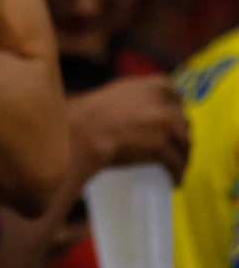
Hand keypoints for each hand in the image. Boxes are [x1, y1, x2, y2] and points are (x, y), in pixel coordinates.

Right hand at [70, 75, 191, 181]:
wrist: (82, 131)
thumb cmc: (87, 113)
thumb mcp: (113, 94)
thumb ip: (131, 97)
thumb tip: (136, 112)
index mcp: (148, 86)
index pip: (173, 91)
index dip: (175, 105)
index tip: (171, 116)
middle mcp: (161, 102)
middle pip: (183, 120)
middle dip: (180, 133)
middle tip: (173, 146)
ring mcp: (164, 124)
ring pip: (184, 143)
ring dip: (182, 155)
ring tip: (176, 166)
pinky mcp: (162, 146)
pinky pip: (176, 163)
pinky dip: (177, 173)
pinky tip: (174, 180)